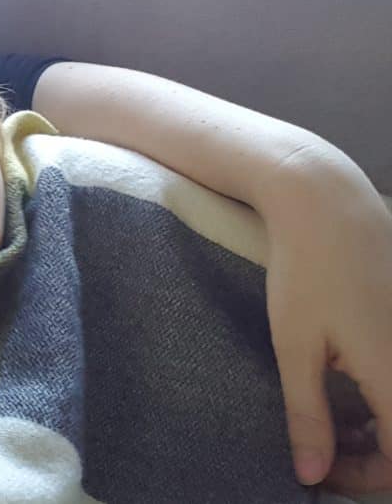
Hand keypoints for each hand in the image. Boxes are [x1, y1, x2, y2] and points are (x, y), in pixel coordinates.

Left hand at [262, 148, 391, 494]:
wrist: (327, 202)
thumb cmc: (305, 270)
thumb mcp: (295, 347)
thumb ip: (308, 414)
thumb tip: (312, 475)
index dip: (365, 477)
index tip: (321, 472)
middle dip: (372, 457)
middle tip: (321, 453)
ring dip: (379, 429)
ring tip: (329, 425)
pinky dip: (384, 398)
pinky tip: (347, 390)